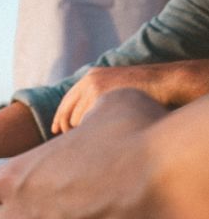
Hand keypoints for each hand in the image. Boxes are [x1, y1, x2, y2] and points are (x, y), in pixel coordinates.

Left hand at [52, 60, 208, 133]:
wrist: (164, 82)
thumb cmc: (145, 92)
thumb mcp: (116, 90)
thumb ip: (99, 99)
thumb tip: (82, 121)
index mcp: (90, 77)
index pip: (67, 100)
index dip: (60, 116)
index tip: (55, 129)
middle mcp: (88, 80)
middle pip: (67, 111)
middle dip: (66, 128)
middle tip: (67, 141)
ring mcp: (94, 87)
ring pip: (77, 119)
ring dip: (84, 131)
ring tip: (97, 137)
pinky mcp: (100, 96)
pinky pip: (87, 121)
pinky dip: (91, 130)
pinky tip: (103, 135)